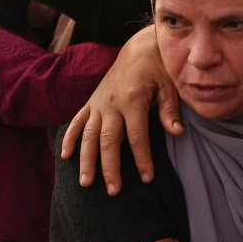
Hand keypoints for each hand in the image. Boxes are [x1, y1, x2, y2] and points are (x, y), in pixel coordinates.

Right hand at [59, 26, 179, 193]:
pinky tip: (65, 157)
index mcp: (133, 100)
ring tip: (85, 183)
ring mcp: (98, 103)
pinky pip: (76, 122)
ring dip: (86, 160)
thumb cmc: (158, 70)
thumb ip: (170, 110)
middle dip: (110, 167)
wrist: (138, 50)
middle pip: (108, 140)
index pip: (137, 136)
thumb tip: (178, 133)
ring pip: (88, 135)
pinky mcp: (90, 102)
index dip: (142, 158)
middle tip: (113, 191)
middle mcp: (111, 103)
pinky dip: (69, 138)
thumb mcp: (169, 86)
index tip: (147, 178)